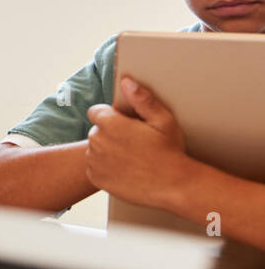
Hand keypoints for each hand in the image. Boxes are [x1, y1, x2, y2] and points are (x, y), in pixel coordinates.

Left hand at [85, 76, 188, 209]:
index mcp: (110, 123)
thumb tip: (126, 81)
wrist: (174, 186)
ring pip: (96, 149)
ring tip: (132, 158)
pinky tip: (126, 170)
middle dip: (111, 133)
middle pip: (97, 130)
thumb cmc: (170, 151)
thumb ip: (141, 99)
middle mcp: (96, 141)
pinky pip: (95, 167)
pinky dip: (106, 168)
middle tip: (135, 143)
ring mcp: (94, 161)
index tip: (128, 125)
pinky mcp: (95, 177)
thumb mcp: (162, 120)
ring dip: (107, 151)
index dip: (112, 117)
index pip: (96, 112)